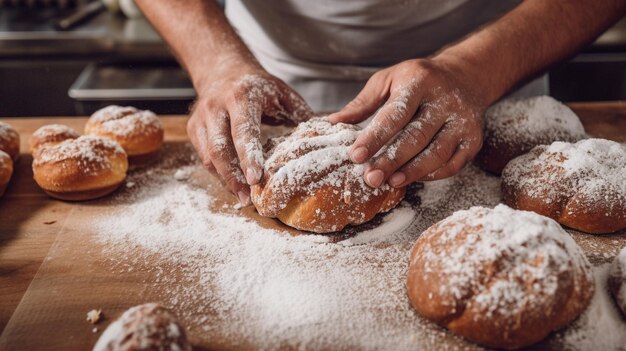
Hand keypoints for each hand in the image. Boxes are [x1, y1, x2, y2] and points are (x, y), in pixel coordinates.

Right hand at [187, 62, 312, 204]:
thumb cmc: (257, 86)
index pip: (243, 130)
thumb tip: (325, 133)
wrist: (221, 71)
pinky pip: (204, 158)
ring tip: (243, 197)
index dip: (249, 156)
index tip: (256, 178)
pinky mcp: (194, 130)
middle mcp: (216, 108)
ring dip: (226, 180)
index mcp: (241, 97)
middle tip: (248, 198)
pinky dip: (219, 174)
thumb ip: (300, 112)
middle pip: (220, 149)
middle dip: (233, 176)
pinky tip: (234, 185)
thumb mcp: (281, 92)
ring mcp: (201, 119)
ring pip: (209, 157)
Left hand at [328, 58, 485, 187]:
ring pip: (437, 153)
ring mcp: (463, 121)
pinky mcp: (473, 139)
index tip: (355, 155)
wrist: (465, 76)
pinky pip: (453, 163)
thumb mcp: (388, 80)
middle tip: (370, 178)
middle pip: (416, 136)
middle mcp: (445, 101)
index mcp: (420, 82)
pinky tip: (412, 178)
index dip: (374, 137)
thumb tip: (333, 122)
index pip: (394, 114)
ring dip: (412, 171)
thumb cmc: (418, 81)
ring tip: (390, 182)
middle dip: (391, 160)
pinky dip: (432, 174)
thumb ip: (363, 103)